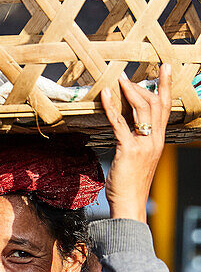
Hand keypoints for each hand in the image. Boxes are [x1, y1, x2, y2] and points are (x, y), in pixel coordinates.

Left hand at [100, 65, 172, 221]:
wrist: (130, 204)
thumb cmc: (130, 184)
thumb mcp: (138, 158)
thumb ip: (137, 140)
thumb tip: (126, 126)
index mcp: (158, 140)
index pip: (166, 107)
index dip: (166, 85)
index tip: (165, 67)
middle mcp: (155, 140)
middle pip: (155, 103)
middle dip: (144, 85)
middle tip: (127, 75)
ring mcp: (143, 144)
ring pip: (142, 109)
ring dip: (130, 91)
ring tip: (118, 79)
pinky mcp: (128, 150)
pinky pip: (120, 123)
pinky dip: (111, 107)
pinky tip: (104, 95)